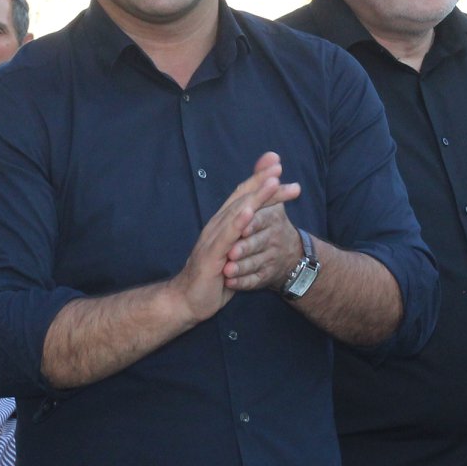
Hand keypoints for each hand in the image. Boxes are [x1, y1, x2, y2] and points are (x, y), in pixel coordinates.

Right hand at [170, 154, 296, 322]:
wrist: (187, 301)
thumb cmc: (213, 278)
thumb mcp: (234, 254)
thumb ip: (244, 237)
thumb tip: (258, 222)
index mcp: (223, 224)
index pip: (243, 196)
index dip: (259, 179)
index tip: (277, 164)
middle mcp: (217, 226)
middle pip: (243, 198)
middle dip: (263, 182)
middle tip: (280, 166)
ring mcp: (213, 239)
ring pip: (237, 212)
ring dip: (256, 196)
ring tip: (273, 181)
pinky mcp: (211, 256)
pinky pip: (227, 237)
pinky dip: (239, 222)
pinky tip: (251, 211)